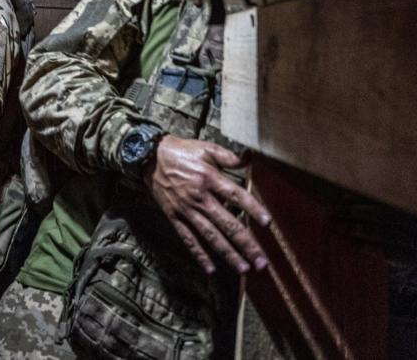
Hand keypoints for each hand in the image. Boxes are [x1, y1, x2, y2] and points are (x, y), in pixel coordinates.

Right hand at [144, 136, 271, 274]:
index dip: (252, 208)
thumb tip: (250, 158)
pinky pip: (188, 239)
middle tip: (261, 261)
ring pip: (210, 236)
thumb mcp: (205, 148)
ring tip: (243, 269)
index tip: (267, 223)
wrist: (149, 157)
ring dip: (228, 254)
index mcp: (209, 178)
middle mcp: (199, 197)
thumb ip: (229, 156)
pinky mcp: (174, 217)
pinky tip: (211, 268)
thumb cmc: (181, 152)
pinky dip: (199, 254)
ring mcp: (186, 209)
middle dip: (246, 244)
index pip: (236, 195)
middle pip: (227, 224)